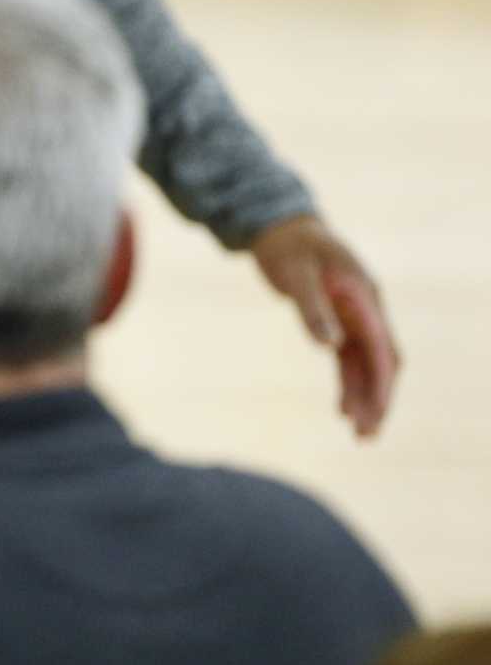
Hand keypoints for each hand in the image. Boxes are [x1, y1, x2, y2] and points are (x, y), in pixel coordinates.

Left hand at [250, 214, 399, 438]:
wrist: (281, 228)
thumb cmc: (289, 246)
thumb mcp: (296, 275)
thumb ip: (312, 309)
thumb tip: (330, 346)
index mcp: (364, 298)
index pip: (381, 349)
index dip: (381, 383)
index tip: (375, 413)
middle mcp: (366, 310)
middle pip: (382, 362)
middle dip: (378, 399)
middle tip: (366, 436)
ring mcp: (355, 317)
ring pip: (367, 364)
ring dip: (365, 396)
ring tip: (358, 432)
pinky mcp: (339, 321)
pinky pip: (350, 359)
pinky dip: (349, 383)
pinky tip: (343, 408)